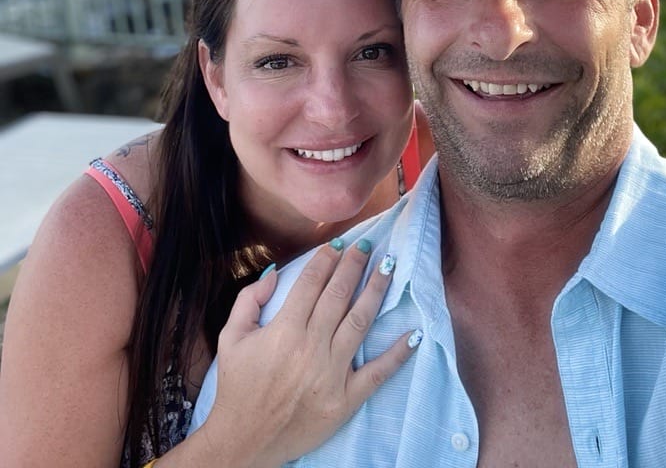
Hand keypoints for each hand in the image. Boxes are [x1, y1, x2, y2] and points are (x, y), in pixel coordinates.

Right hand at [202, 240, 418, 466]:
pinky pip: (377, 373)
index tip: (338, 243)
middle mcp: (310, 348)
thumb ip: (249, 300)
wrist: (244, 441)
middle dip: (354, 266)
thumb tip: (273, 273)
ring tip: (389, 267)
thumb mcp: (231, 338)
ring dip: (376, 292)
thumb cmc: (238, 387)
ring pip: (359, 323)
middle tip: (368, 245)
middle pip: (339, 296)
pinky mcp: (345, 400)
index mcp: (283, 331)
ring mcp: (331, 374)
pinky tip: (414, 333)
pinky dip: (398, 354)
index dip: (327, 259)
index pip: (311, 283)